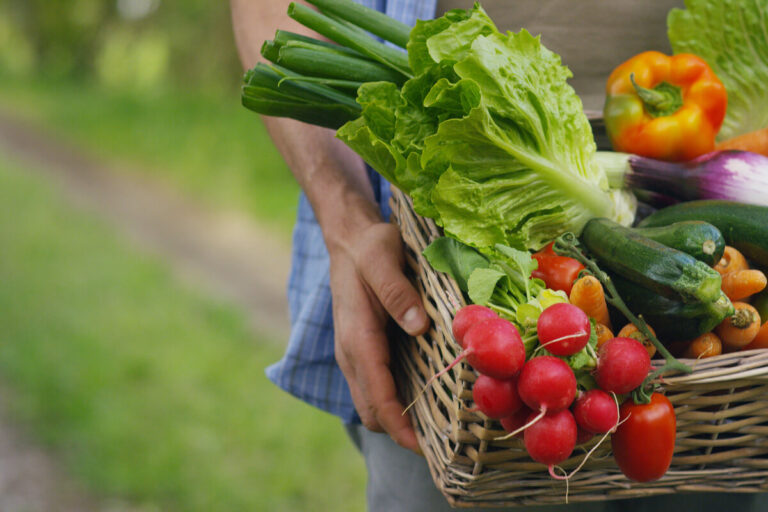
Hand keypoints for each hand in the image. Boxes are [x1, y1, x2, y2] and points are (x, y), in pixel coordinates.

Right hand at [329, 221, 428, 453]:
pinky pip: (376, 387)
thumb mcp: (382, 258)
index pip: (377, 397)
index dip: (400, 427)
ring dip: (398, 420)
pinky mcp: (362, 350)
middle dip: (401, 433)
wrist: (349, 239)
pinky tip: (425, 397)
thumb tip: (418, 326)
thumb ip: (396, 291)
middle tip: (443, 442)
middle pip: (372, 411)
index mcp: (357, 338)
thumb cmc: (369, 247)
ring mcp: (354, 354)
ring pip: (372, 403)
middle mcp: (351, 353)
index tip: (426, 448)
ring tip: (438, 427)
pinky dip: (395, 402)